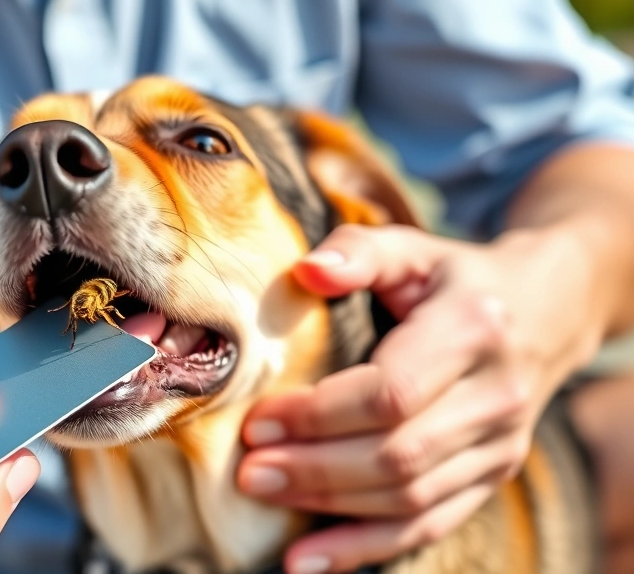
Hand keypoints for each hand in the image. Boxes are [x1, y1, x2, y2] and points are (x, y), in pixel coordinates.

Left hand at [236, 224, 602, 573]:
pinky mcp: (492, 477)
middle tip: (248, 471)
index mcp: (473, 331)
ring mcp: (500, 445)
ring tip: (264, 496)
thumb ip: (358, 251)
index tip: (258, 421)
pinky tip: (309, 559)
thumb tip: (305, 271)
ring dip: (331, 508)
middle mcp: (497, 396)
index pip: (391, 392)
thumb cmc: (454, 278)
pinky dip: (366, 548)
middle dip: (315, 469)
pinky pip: (429, 526)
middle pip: (398, 455)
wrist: (544, 312)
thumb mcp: (412, 249)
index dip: (319, 415)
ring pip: (410, 498)